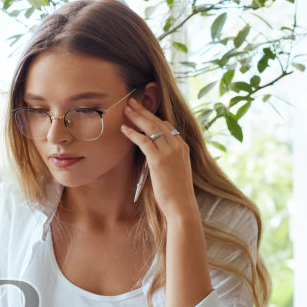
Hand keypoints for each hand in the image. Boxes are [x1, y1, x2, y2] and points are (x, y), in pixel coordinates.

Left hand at [120, 103, 197, 218]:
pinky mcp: (158, 159)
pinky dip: (132, 133)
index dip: (155, 118)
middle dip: (144, 110)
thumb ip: (168, 161)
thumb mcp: (176, 172)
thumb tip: (155, 158)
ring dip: (137, 116)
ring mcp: (169, 152)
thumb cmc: (177, 194)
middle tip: (132, 101)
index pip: (169, 126)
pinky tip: (123, 128)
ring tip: (126, 108)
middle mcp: (177, 146)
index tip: (144, 113)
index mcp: (183, 148)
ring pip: (151, 127)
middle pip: (159, 122)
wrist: (182, 205)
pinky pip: (143, 140)